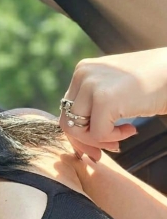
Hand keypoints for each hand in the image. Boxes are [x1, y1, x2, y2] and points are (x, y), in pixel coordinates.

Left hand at [60, 47, 166, 161]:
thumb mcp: (113, 91)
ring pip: (78, 130)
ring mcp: (91, 85)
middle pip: (68, 121)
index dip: (80, 133)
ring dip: (101, 140)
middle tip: (109, 147)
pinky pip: (97, 134)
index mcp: (82, 71)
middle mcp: (83, 74)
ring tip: (124, 134)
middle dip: (86, 141)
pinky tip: (131, 129)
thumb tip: (75, 143)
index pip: (67, 111)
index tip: (96, 145)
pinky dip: (114, 138)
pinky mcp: (104, 99)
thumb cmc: (152, 86)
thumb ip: (92, 109)